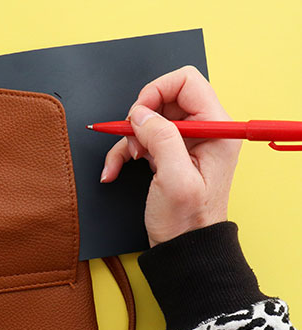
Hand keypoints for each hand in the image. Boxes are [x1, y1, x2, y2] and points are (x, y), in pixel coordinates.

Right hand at [101, 66, 240, 246]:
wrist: (183, 249)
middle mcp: (203, 130)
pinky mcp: (168, 154)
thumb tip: (140, 113)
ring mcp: (184, 142)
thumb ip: (161, 138)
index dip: (157, 91)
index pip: (187, 81)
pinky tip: (113, 171)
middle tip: (134, 141)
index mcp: (216, 129)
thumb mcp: (175, 179)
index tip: (140, 114)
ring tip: (127, 160)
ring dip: (129, 138)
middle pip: (164, 98)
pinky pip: (140, 140)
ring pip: (147, 119)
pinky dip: (122, 153)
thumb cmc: (187, 221)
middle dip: (140, 117)